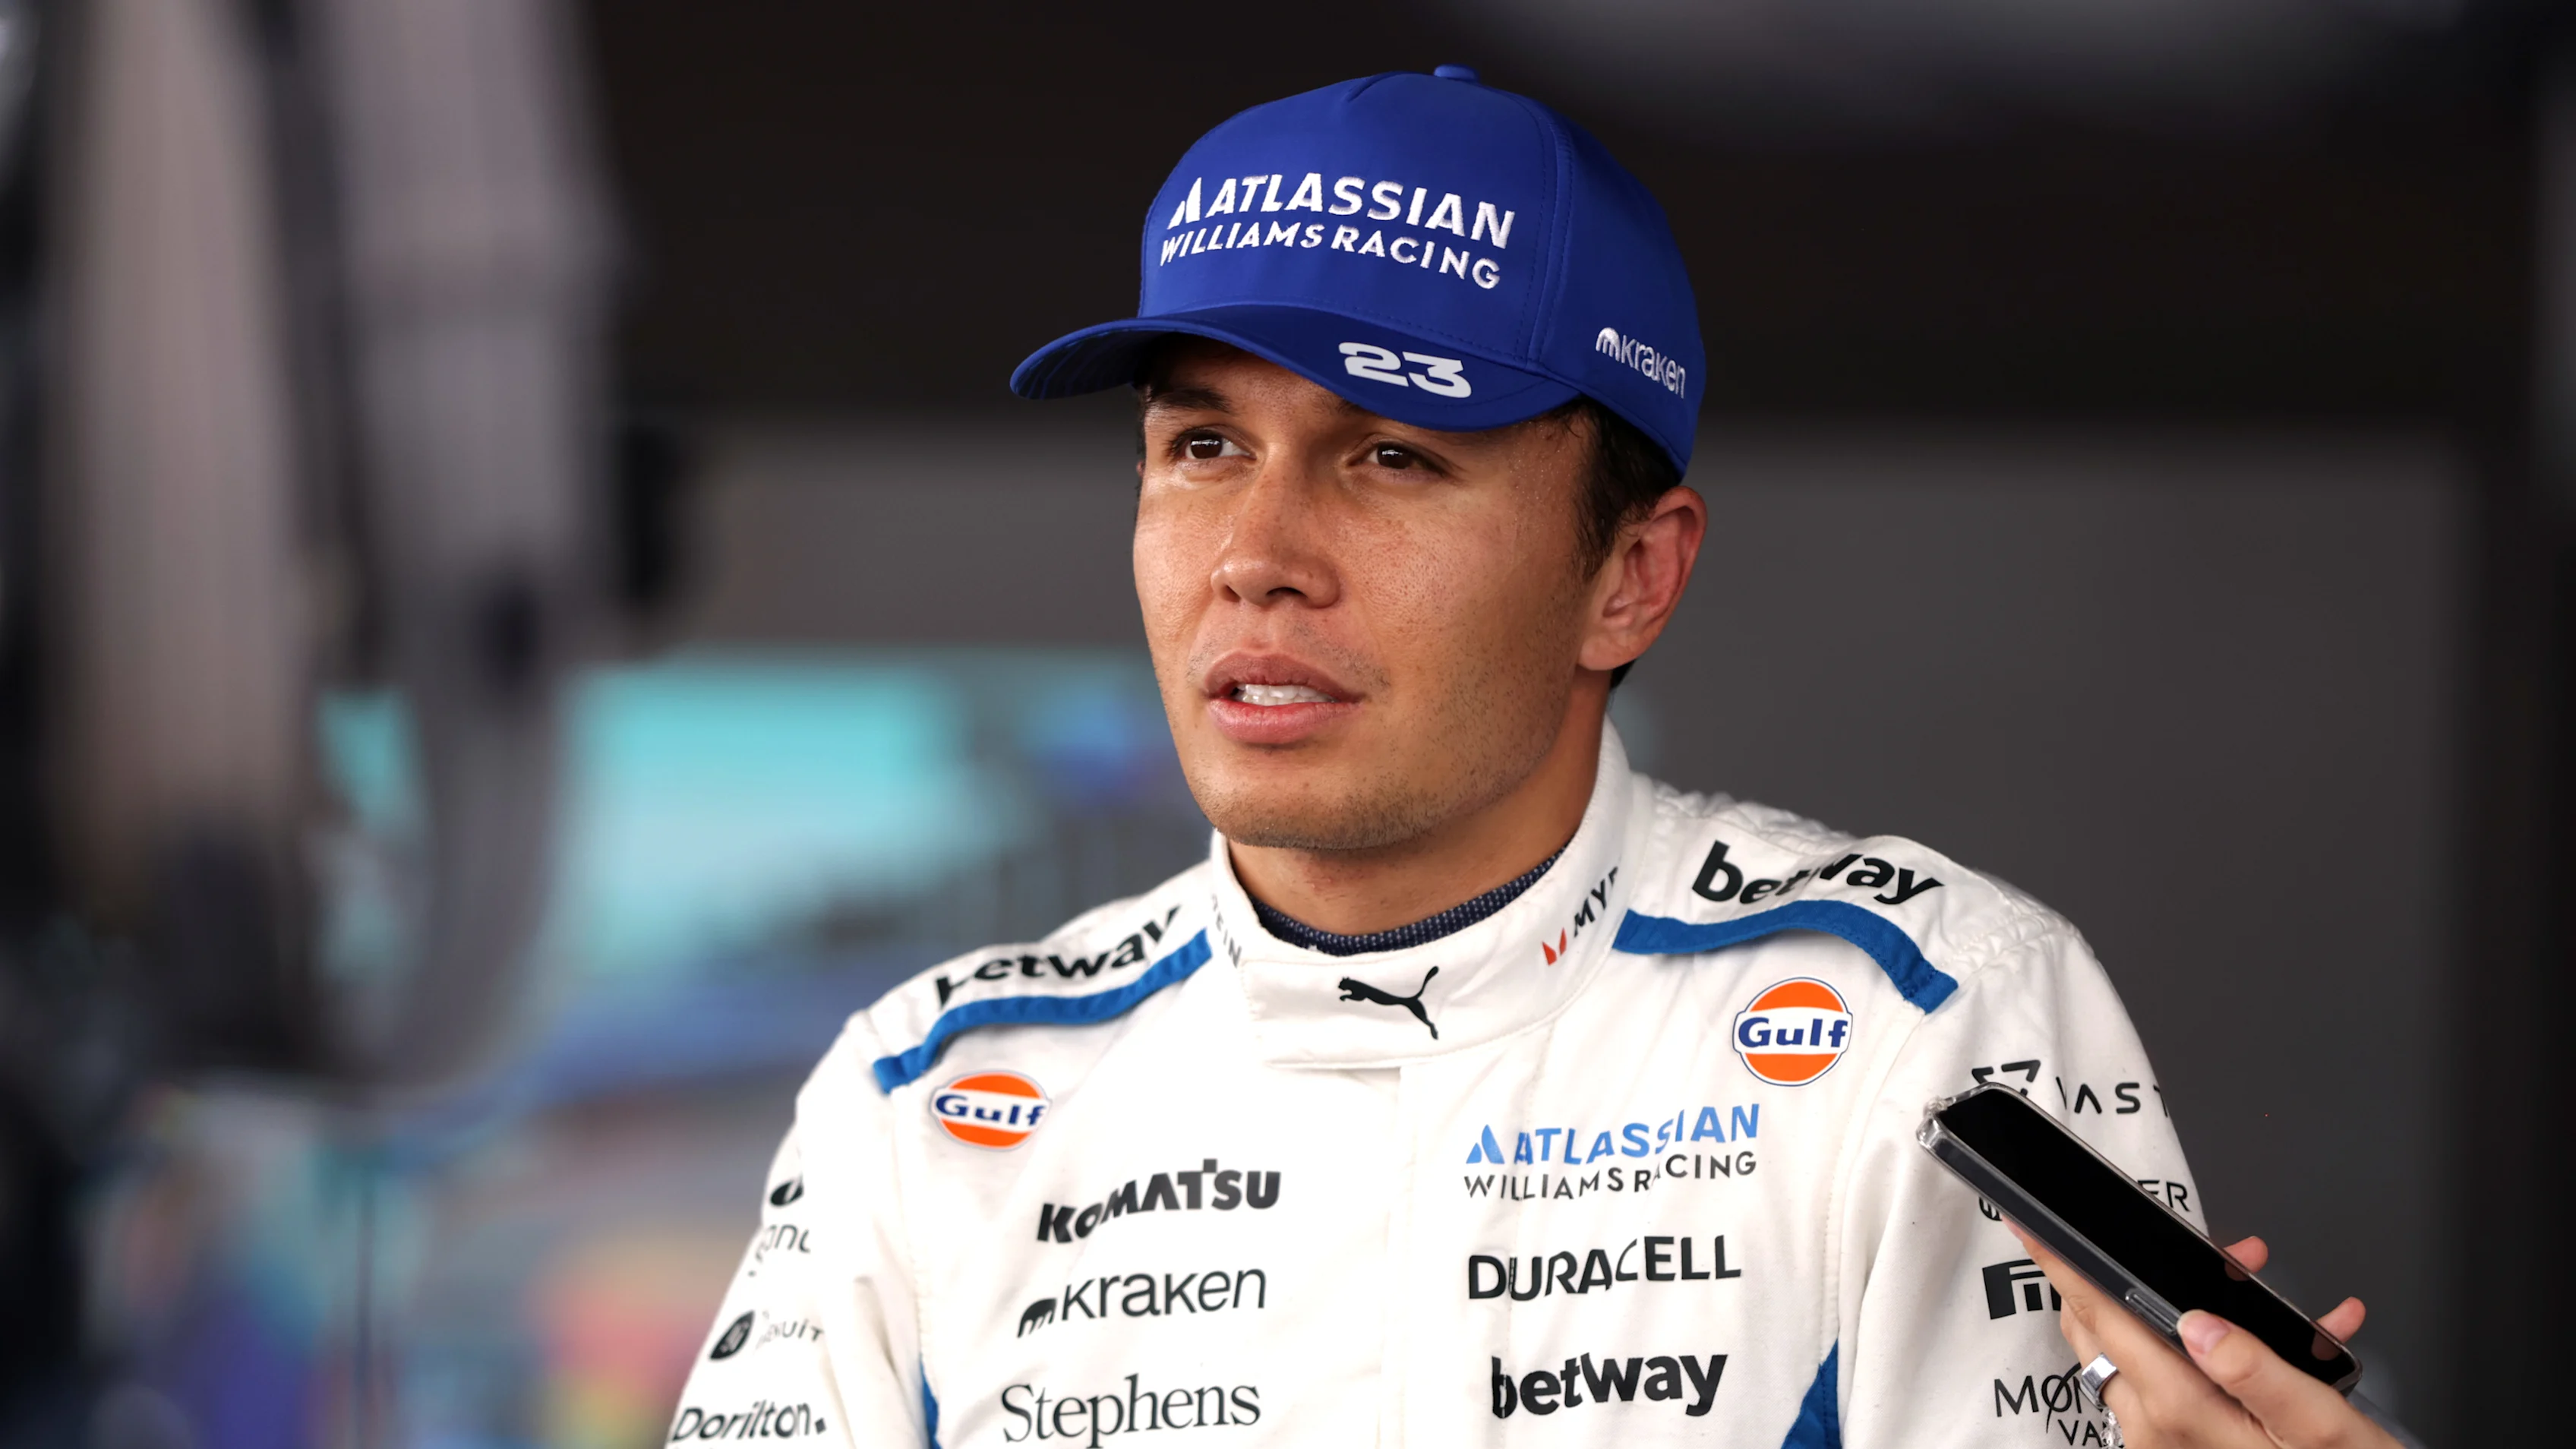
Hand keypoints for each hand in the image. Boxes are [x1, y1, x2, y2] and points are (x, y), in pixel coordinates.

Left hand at [2008, 1225, 2394, 1448]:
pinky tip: (2266, 1341)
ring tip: (2249, 1281)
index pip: (2102, 1316)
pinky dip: (2198, 1349)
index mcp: (2182, 1410)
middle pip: (2105, 1329)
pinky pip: (2166, 1381)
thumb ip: (2255, 1367)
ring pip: (2136, 1350)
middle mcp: (2156, 1428)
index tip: (2034, 1226)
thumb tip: (2200, 1319)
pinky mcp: (2177, 1448)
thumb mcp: (2318, 1423)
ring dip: (2174, 1307)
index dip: (2064, 1265)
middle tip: (2198, 1248)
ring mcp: (2161, 1441)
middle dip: (2134, 1273)